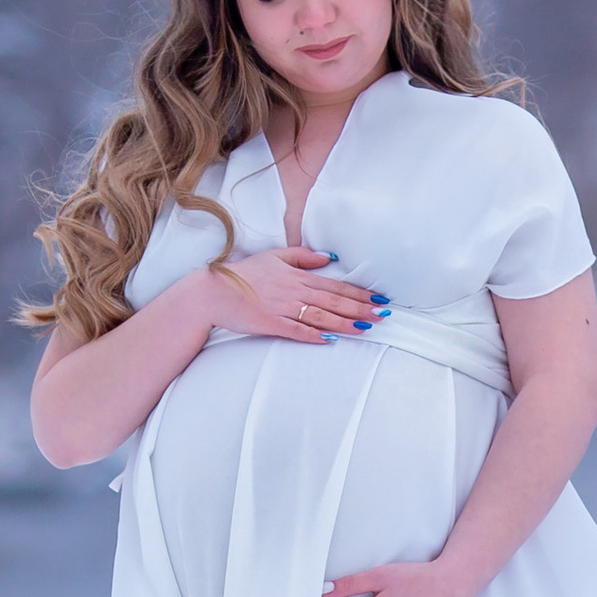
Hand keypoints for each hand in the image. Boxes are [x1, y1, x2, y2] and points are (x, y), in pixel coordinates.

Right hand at [206, 245, 388, 345]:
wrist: (213, 291)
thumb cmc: (244, 273)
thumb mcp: (274, 256)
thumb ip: (303, 257)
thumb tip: (329, 258)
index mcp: (298, 276)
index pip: (335, 286)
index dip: (359, 293)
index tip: (378, 299)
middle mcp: (294, 292)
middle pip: (334, 302)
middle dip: (361, 309)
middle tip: (383, 315)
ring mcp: (283, 308)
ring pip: (320, 317)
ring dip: (345, 323)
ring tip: (365, 328)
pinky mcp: (271, 324)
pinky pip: (296, 331)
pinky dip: (313, 335)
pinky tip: (330, 340)